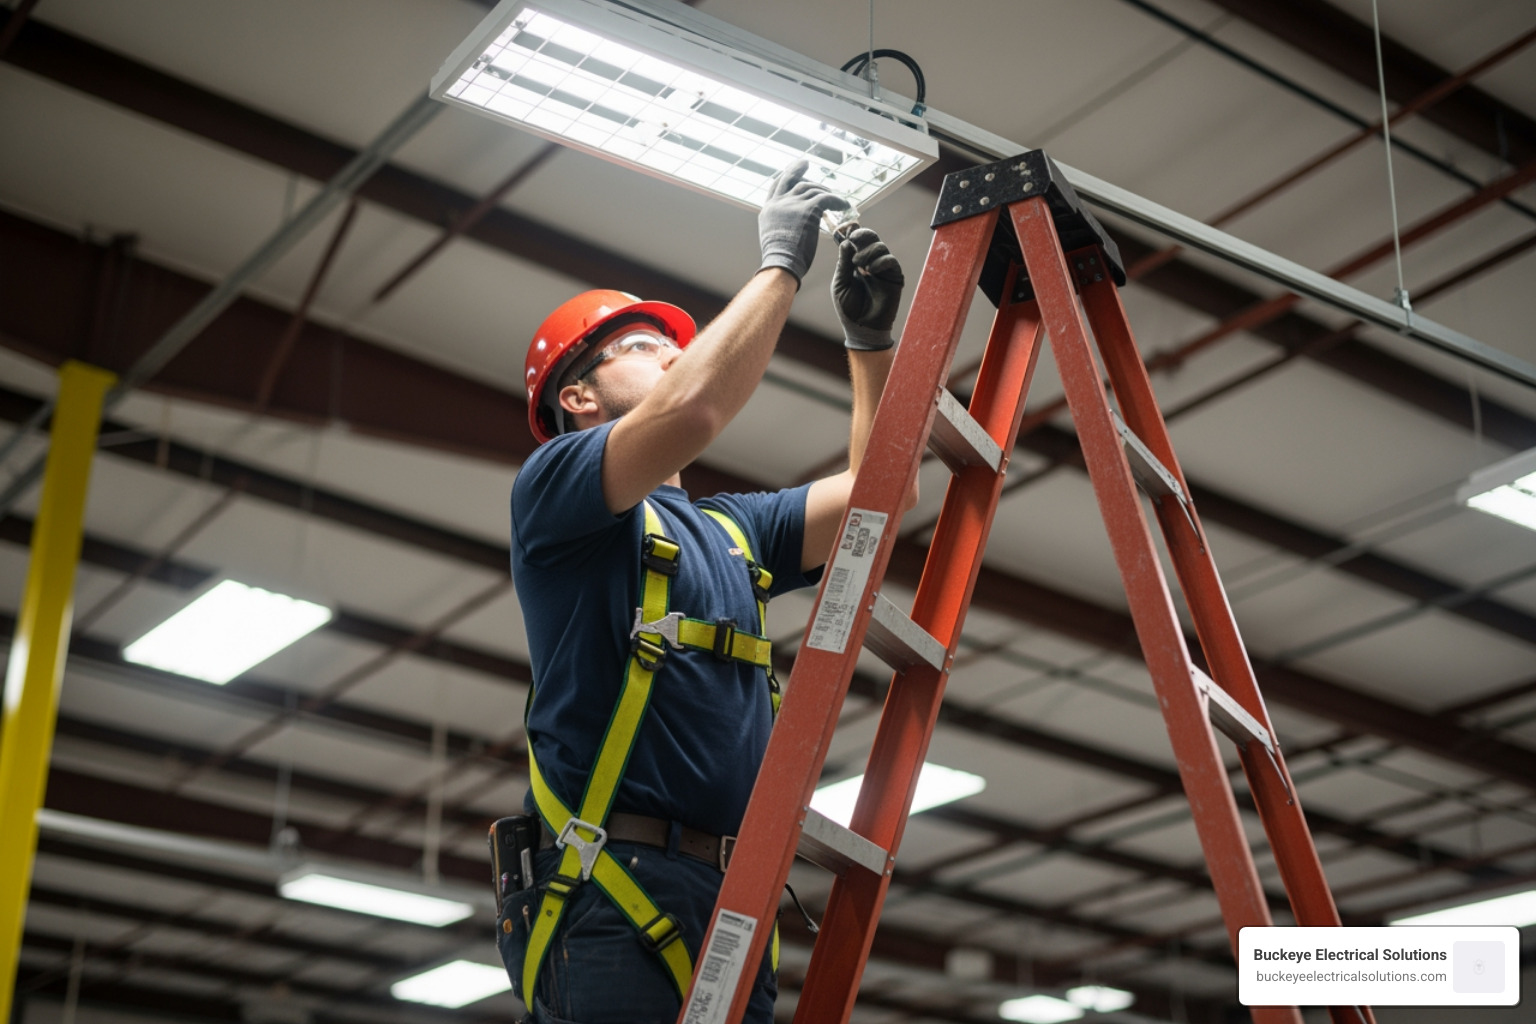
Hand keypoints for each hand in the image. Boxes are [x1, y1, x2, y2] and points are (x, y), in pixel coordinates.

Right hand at [757, 160, 848, 285]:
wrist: (781, 263)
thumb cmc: (780, 260)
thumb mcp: (772, 237)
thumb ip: (780, 226)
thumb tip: (790, 227)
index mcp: (769, 210)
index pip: (776, 186)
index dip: (784, 177)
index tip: (790, 172)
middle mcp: (779, 203)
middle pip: (790, 178)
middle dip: (797, 169)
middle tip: (805, 163)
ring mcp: (793, 204)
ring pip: (812, 189)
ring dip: (825, 191)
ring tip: (835, 197)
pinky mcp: (808, 209)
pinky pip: (827, 198)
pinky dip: (837, 200)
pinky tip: (844, 205)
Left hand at [831, 226, 903, 349]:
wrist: (862, 328)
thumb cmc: (848, 308)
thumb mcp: (840, 283)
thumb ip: (843, 263)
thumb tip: (845, 242)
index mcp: (855, 262)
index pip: (857, 241)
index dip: (853, 234)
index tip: (847, 233)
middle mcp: (870, 262)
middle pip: (871, 238)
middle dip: (862, 236)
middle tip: (854, 241)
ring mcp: (882, 269)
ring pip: (880, 246)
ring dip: (868, 252)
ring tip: (859, 266)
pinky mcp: (894, 277)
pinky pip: (890, 260)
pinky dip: (880, 261)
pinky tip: (870, 271)